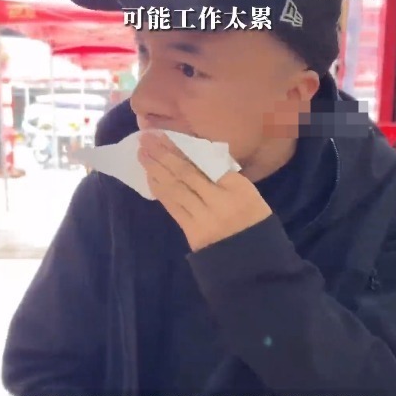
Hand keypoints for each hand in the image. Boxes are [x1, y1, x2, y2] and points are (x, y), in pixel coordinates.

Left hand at [138, 132, 271, 251]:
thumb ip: (225, 175)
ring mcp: (203, 217)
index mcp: (237, 186)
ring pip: (175, 188)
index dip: (181, 148)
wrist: (251, 260)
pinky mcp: (191, 231)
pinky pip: (172, 206)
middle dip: (163, 154)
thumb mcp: (248, 192)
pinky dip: (159, 190)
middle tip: (145, 139)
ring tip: (142, 154)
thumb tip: (197, 155)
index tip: (165, 135)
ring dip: (156, 170)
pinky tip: (150, 177)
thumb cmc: (253, 220)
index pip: (204, 163)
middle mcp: (218, 200)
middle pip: (186, 173)